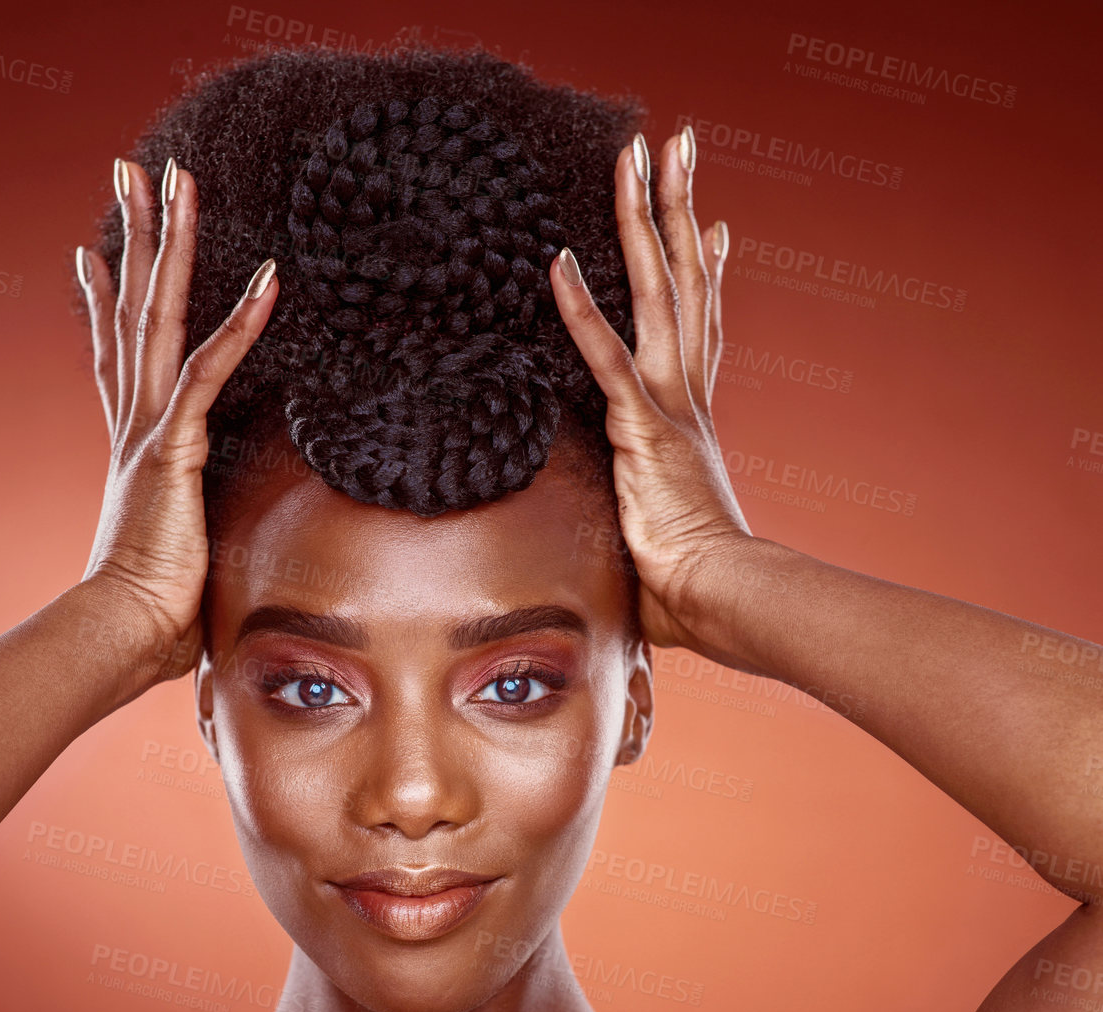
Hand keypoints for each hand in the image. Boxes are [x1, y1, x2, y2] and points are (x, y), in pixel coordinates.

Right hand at [76, 156, 278, 682]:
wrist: (121, 634)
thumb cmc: (153, 616)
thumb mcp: (185, 560)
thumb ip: (201, 540)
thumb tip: (219, 569)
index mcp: (133, 449)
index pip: (116, 358)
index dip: (103, 303)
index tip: (90, 255)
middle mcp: (133, 426)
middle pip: (131, 309)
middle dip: (134, 236)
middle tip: (130, 171)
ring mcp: (149, 430)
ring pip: (159, 314)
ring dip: (170, 241)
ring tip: (177, 176)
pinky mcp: (172, 446)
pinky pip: (211, 368)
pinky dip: (243, 323)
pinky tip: (271, 277)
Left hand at [551, 129, 751, 649]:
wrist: (723, 598)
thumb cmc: (696, 589)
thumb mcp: (668, 540)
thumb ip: (651, 532)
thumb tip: (644, 569)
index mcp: (695, 422)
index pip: (704, 330)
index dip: (708, 274)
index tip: (715, 228)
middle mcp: (688, 398)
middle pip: (686, 283)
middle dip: (679, 207)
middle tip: (678, 143)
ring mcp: (668, 406)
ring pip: (656, 291)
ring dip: (643, 218)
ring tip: (636, 152)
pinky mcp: (643, 427)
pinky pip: (605, 356)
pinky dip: (580, 310)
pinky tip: (556, 262)